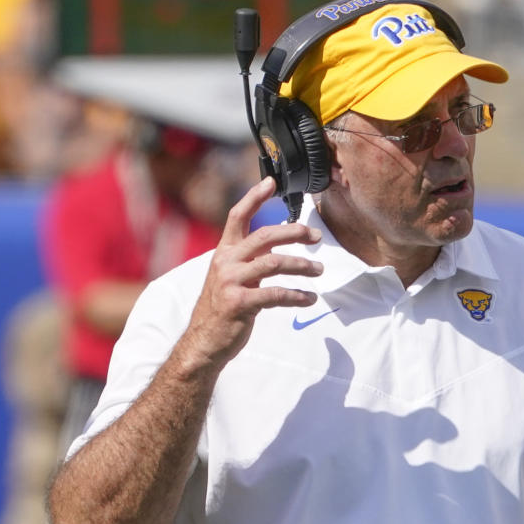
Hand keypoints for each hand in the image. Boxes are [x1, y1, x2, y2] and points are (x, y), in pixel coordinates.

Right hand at [183, 177, 322, 365]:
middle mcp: (226, 262)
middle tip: (316, 236)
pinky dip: (297, 296)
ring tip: (319, 271)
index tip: (271, 181)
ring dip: (302, 266)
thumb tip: (278, 245)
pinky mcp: (239, 303)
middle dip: (294, 233)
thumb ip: (251, 259)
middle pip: (265, 236)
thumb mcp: (232, 277)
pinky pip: (275, 294)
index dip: (254, 197)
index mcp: (224, 252)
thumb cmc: (222, 308)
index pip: (238, 216)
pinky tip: (309, 298)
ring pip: (274, 263)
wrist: (204, 341)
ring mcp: (231, 282)